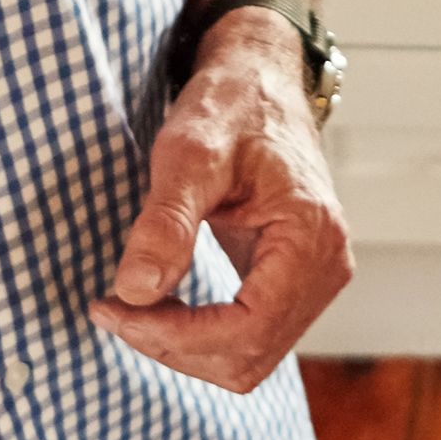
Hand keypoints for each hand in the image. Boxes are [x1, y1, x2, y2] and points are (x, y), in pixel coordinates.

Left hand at [95, 11, 352, 386]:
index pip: (247, 328)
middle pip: (248, 357)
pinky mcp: (294, 281)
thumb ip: (165, 222)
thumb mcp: (187, 152)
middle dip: (172, 345)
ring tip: (131, 305)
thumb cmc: (231, 105)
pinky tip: (159, 303)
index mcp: (311, 236)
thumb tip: (137, 291)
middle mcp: (327, 267)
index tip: (114, 308)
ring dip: (183, 346)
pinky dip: (198, 334)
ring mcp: (315, 278)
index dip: (174, 336)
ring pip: (248, 358)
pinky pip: (249, 336)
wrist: (261, 82)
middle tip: (113, 306)